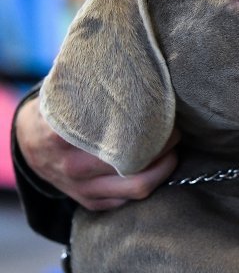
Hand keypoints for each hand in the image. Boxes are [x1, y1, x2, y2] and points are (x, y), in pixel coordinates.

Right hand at [15, 96, 179, 210]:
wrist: (28, 144)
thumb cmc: (59, 112)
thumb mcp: (66, 95)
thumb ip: (94, 90)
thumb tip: (136, 69)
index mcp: (63, 135)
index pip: (116, 135)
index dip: (148, 128)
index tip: (165, 115)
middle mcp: (73, 166)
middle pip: (134, 164)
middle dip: (164, 148)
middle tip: (176, 132)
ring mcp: (82, 189)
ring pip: (137, 187)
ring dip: (163, 169)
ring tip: (172, 150)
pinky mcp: (90, 203)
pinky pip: (129, 199)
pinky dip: (150, 183)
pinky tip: (157, 166)